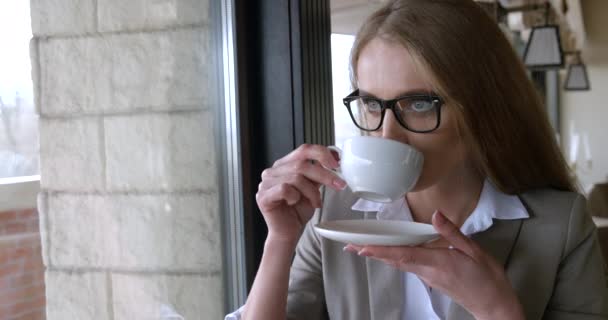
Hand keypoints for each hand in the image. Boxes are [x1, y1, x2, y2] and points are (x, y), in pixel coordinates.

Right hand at [256, 144, 345, 243]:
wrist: (288, 232)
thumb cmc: (297, 211)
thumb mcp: (313, 188)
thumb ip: (319, 172)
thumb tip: (335, 158)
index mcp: (284, 165)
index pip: (304, 150)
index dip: (322, 153)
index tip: (337, 164)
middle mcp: (273, 171)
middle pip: (302, 164)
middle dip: (324, 175)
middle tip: (339, 185)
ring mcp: (265, 183)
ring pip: (296, 178)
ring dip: (311, 192)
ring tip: (316, 202)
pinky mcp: (263, 196)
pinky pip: (285, 189)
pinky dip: (295, 197)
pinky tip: (295, 203)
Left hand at [344, 211, 524, 319]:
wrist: (494, 306)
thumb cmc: (487, 279)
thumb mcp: (474, 251)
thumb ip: (452, 233)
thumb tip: (436, 214)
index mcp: (437, 262)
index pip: (402, 254)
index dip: (381, 250)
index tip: (362, 246)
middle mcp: (428, 271)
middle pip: (394, 260)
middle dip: (372, 252)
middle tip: (351, 245)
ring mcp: (428, 277)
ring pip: (398, 264)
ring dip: (379, 256)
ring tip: (362, 248)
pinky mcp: (431, 279)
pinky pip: (407, 267)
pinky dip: (393, 259)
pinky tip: (388, 254)